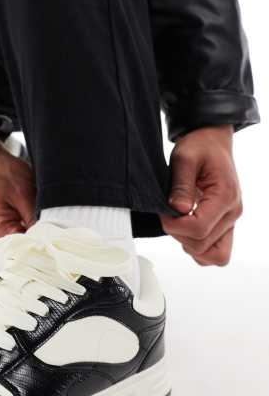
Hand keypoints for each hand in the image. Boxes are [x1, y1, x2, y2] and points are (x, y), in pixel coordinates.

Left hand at [160, 125, 242, 266]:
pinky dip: (199, 247)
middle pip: (203, 245)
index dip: (174, 225)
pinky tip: (187, 229)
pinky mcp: (225, 224)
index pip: (199, 228)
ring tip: (179, 223)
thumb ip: (181, 185)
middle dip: (179, 234)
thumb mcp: (184, 157)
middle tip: (168, 215)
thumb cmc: (201, 146)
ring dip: (190, 244)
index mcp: (225, 196)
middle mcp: (233, 212)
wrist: (212, 140)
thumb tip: (178, 210)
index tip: (163, 212)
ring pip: (213, 255)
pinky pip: (216, 250)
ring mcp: (231, 220)